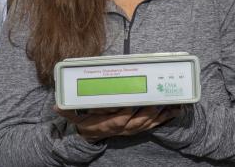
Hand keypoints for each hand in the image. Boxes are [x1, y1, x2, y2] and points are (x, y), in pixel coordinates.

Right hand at [54, 105, 181, 142]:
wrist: (94, 138)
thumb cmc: (89, 125)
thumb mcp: (77, 120)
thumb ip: (69, 113)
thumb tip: (57, 107)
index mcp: (113, 123)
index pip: (123, 116)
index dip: (130, 109)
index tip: (136, 99)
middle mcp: (126, 128)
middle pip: (141, 119)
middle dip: (152, 109)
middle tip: (160, 97)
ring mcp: (135, 129)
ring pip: (151, 121)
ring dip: (163, 113)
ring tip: (174, 101)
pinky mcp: (141, 128)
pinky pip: (156, 123)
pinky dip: (167, 117)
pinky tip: (177, 109)